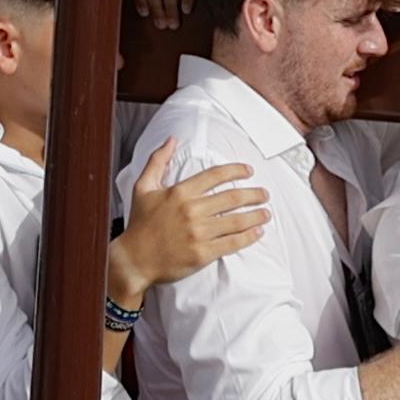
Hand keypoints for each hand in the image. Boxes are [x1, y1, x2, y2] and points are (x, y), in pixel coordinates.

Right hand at [110, 140, 270, 300]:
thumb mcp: (143, 187)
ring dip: (256, 215)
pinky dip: (248, 237)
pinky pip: (232, 242)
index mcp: (180, 192)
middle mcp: (192, 210)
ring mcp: (198, 233)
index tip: (248, 171)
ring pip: (236, 220)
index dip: (236, 171)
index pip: (215, 175)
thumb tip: (172, 139)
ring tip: (266, 212)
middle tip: (264, 194)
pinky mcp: (202, 253)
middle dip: (253, 194)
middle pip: (232, 197)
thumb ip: (158, 160)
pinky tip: (258, 232)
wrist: (134, 260)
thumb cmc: (139, 224)